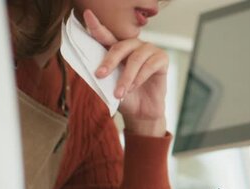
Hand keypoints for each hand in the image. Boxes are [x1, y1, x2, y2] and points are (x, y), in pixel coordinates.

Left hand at [84, 9, 167, 136]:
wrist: (141, 113)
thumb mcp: (109, 86)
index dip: (97, 26)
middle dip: (109, 62)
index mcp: (118, 49)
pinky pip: (149, 65)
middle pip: (120, 47)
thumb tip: (92, 68)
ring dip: (126, 78)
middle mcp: (134, 45)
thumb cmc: (125, 97)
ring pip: (135, 59)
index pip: (106, 36)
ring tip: (119, 93)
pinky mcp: (162, 58)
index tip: (87, 14)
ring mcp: (149, 50)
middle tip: (100, 75)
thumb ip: (103, 74)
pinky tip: (133, 88)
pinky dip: (139, 78)